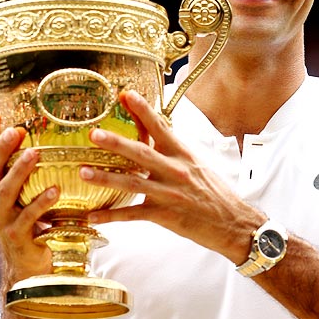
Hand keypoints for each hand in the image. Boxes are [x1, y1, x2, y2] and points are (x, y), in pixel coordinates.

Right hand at [0, 113, 55, 284]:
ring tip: (35, 153)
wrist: (27, 264)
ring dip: (20, 171)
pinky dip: (41, 202)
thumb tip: (25, 131)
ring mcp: (2, 220)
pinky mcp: (18, 235)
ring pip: (6, 191)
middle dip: (0, 149)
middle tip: (16, 130)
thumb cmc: (27, 221)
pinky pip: (29, 216)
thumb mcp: (18, 194)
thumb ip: (16, 169)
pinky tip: (55, 190)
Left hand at [81, 90, 260, 262]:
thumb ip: (175, 154)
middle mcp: (176, 171)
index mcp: (184, 155)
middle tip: (94, 134)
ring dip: (106, 178)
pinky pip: (133, 215)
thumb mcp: (198, 166)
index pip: (161, 127)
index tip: (126, 95)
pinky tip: (94, 216)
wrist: (234, 223)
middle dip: (116, 143)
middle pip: (142, 153)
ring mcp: (169, 194)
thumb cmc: (216, 195)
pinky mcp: (165, 215)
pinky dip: (112, 216)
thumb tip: (156, 138)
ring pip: (132, 184)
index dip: (143, 111)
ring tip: (84, 172)